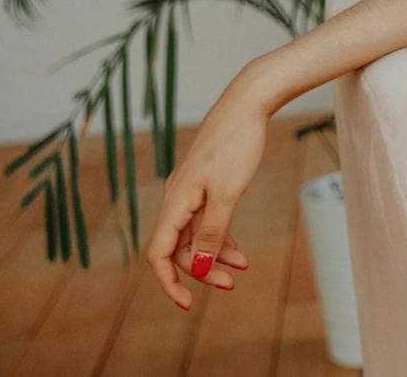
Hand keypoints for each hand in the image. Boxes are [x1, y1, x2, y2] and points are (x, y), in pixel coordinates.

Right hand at [145, 84, 265, 309]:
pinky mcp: (207, 186)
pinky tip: (241, 253)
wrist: (247, 104)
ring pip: (196, 236)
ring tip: (242, 270)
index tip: (187, 303)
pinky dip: (222, 236)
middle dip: (201, 270)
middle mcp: (177, 200)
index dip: (169, 282)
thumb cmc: (237, 145)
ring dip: (215, 256)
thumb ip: (213, 232)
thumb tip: (196, 268)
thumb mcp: (228, 193)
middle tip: (230, 286)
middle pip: (178, 248)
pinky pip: (208, 221)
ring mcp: (191, 193)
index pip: (159, 254)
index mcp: (175, 202)